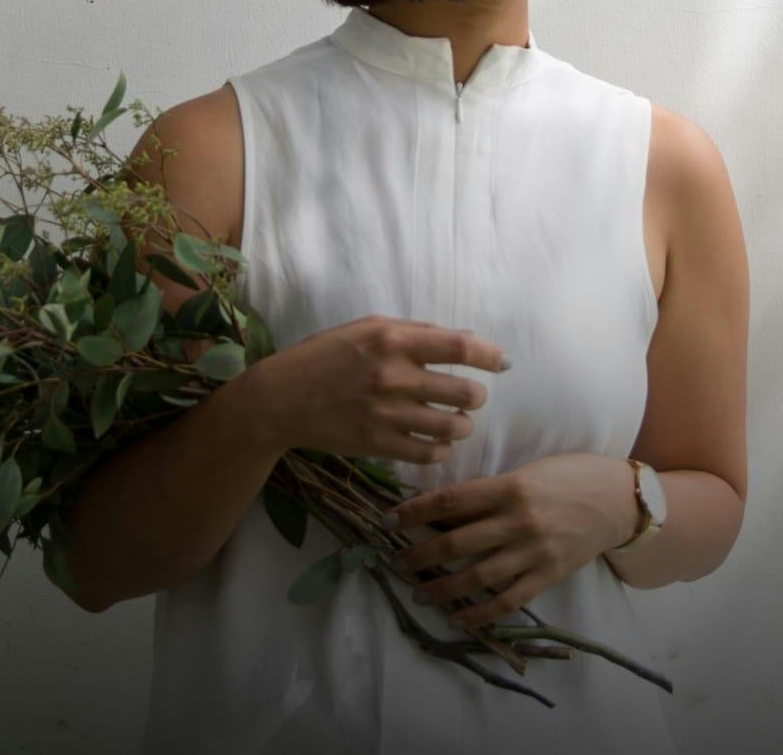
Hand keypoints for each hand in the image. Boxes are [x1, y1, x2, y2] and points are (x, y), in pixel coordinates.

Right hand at [248, 316, 506, 460]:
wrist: (280, 398)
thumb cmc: (326, 355)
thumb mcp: (368, 328)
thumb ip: (416, 332)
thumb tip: (465, 337)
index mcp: (392, 340)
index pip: (459, 346)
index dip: (490, 355)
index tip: (502, 363)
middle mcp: (393, 376)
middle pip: (466, 392)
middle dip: (477, 396)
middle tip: (471, 397)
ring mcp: (386, 414)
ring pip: (453, 427)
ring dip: (463, 425)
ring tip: (457, 421)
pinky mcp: (377, 445)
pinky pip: (429, 453)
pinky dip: (441, 449)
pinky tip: (436, 441)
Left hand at [387, 452, 635, 629]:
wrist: (619, 501)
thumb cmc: (571, 476)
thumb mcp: (529, 471)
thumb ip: (492, 490)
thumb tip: (448, 506)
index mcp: (510, 487)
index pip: (451, 501)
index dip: (415, 512)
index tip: (389, 520)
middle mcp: (519, 521)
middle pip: (456, 542)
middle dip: (419, 554)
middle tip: (395, 561)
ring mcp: (534, 552)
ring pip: (477, 576)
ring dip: (442, 587)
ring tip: (419, 593)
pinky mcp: (548, 575)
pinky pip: (508, 600)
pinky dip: (481, 613)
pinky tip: (459, 617)